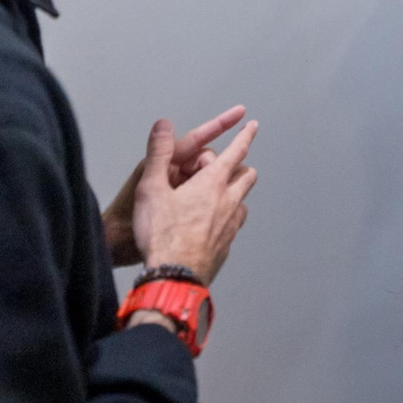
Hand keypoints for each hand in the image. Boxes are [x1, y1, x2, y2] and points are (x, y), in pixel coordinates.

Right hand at [131, 115, 259, 284]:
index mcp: (212, 184)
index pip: (236, 152)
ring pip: (243, 201)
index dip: (244, 136)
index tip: (252, 126)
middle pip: (247, 176)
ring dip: (235, 193)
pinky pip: (234, 225)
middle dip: (240, 165)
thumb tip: (162, 125)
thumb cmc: (161, 234)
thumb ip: (158, 154)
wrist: (173, 277)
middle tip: (222, 166)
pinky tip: (212, 223)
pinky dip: (228, 217)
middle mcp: (228, 202)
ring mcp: (231, 226)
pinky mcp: (226, 246)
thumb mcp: (150, 189)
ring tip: (216, 195)